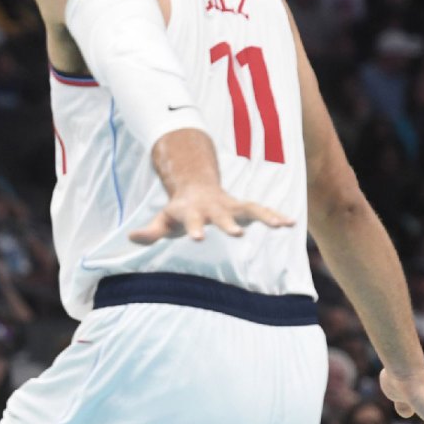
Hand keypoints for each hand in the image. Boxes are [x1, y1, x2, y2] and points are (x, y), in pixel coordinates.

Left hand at [128, 184, 293, 243]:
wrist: (195, 185)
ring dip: (264, 216)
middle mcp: (214, 207)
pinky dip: (276, 216)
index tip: (198, 238)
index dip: (194, 229)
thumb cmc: (179, 209)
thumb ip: (150, 231)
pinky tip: (291, 223)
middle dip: (229, 224)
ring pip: (250, 209)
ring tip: (281, 225)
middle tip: (237, 236)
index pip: (192, 221)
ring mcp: (231, 206)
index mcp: (192, 211)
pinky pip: (262, 210)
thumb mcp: (163, 219)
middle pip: (222, 216)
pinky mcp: (244, 207)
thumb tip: (131, 238)